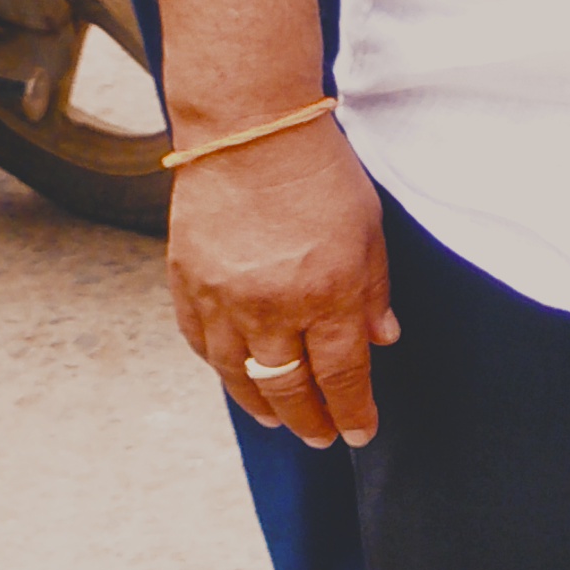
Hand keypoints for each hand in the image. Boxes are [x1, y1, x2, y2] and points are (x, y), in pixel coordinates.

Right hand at [167, 117, 396, 450]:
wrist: (250, 132)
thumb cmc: (321, 175)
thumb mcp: (370, 231)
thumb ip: (373, 292)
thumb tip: (382, 340)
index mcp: (327, 295)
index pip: (341, 376)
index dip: (352, 411)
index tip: (361, 433)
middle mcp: (271, 308)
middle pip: (288, 387)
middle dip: (308, 420)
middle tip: (321, 437)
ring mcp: (222, 299)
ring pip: (237, 375)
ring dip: (259, 405)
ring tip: (278, 421)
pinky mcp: (187, 283)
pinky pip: (198, 342)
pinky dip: (218, 365)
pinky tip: (233, 375)